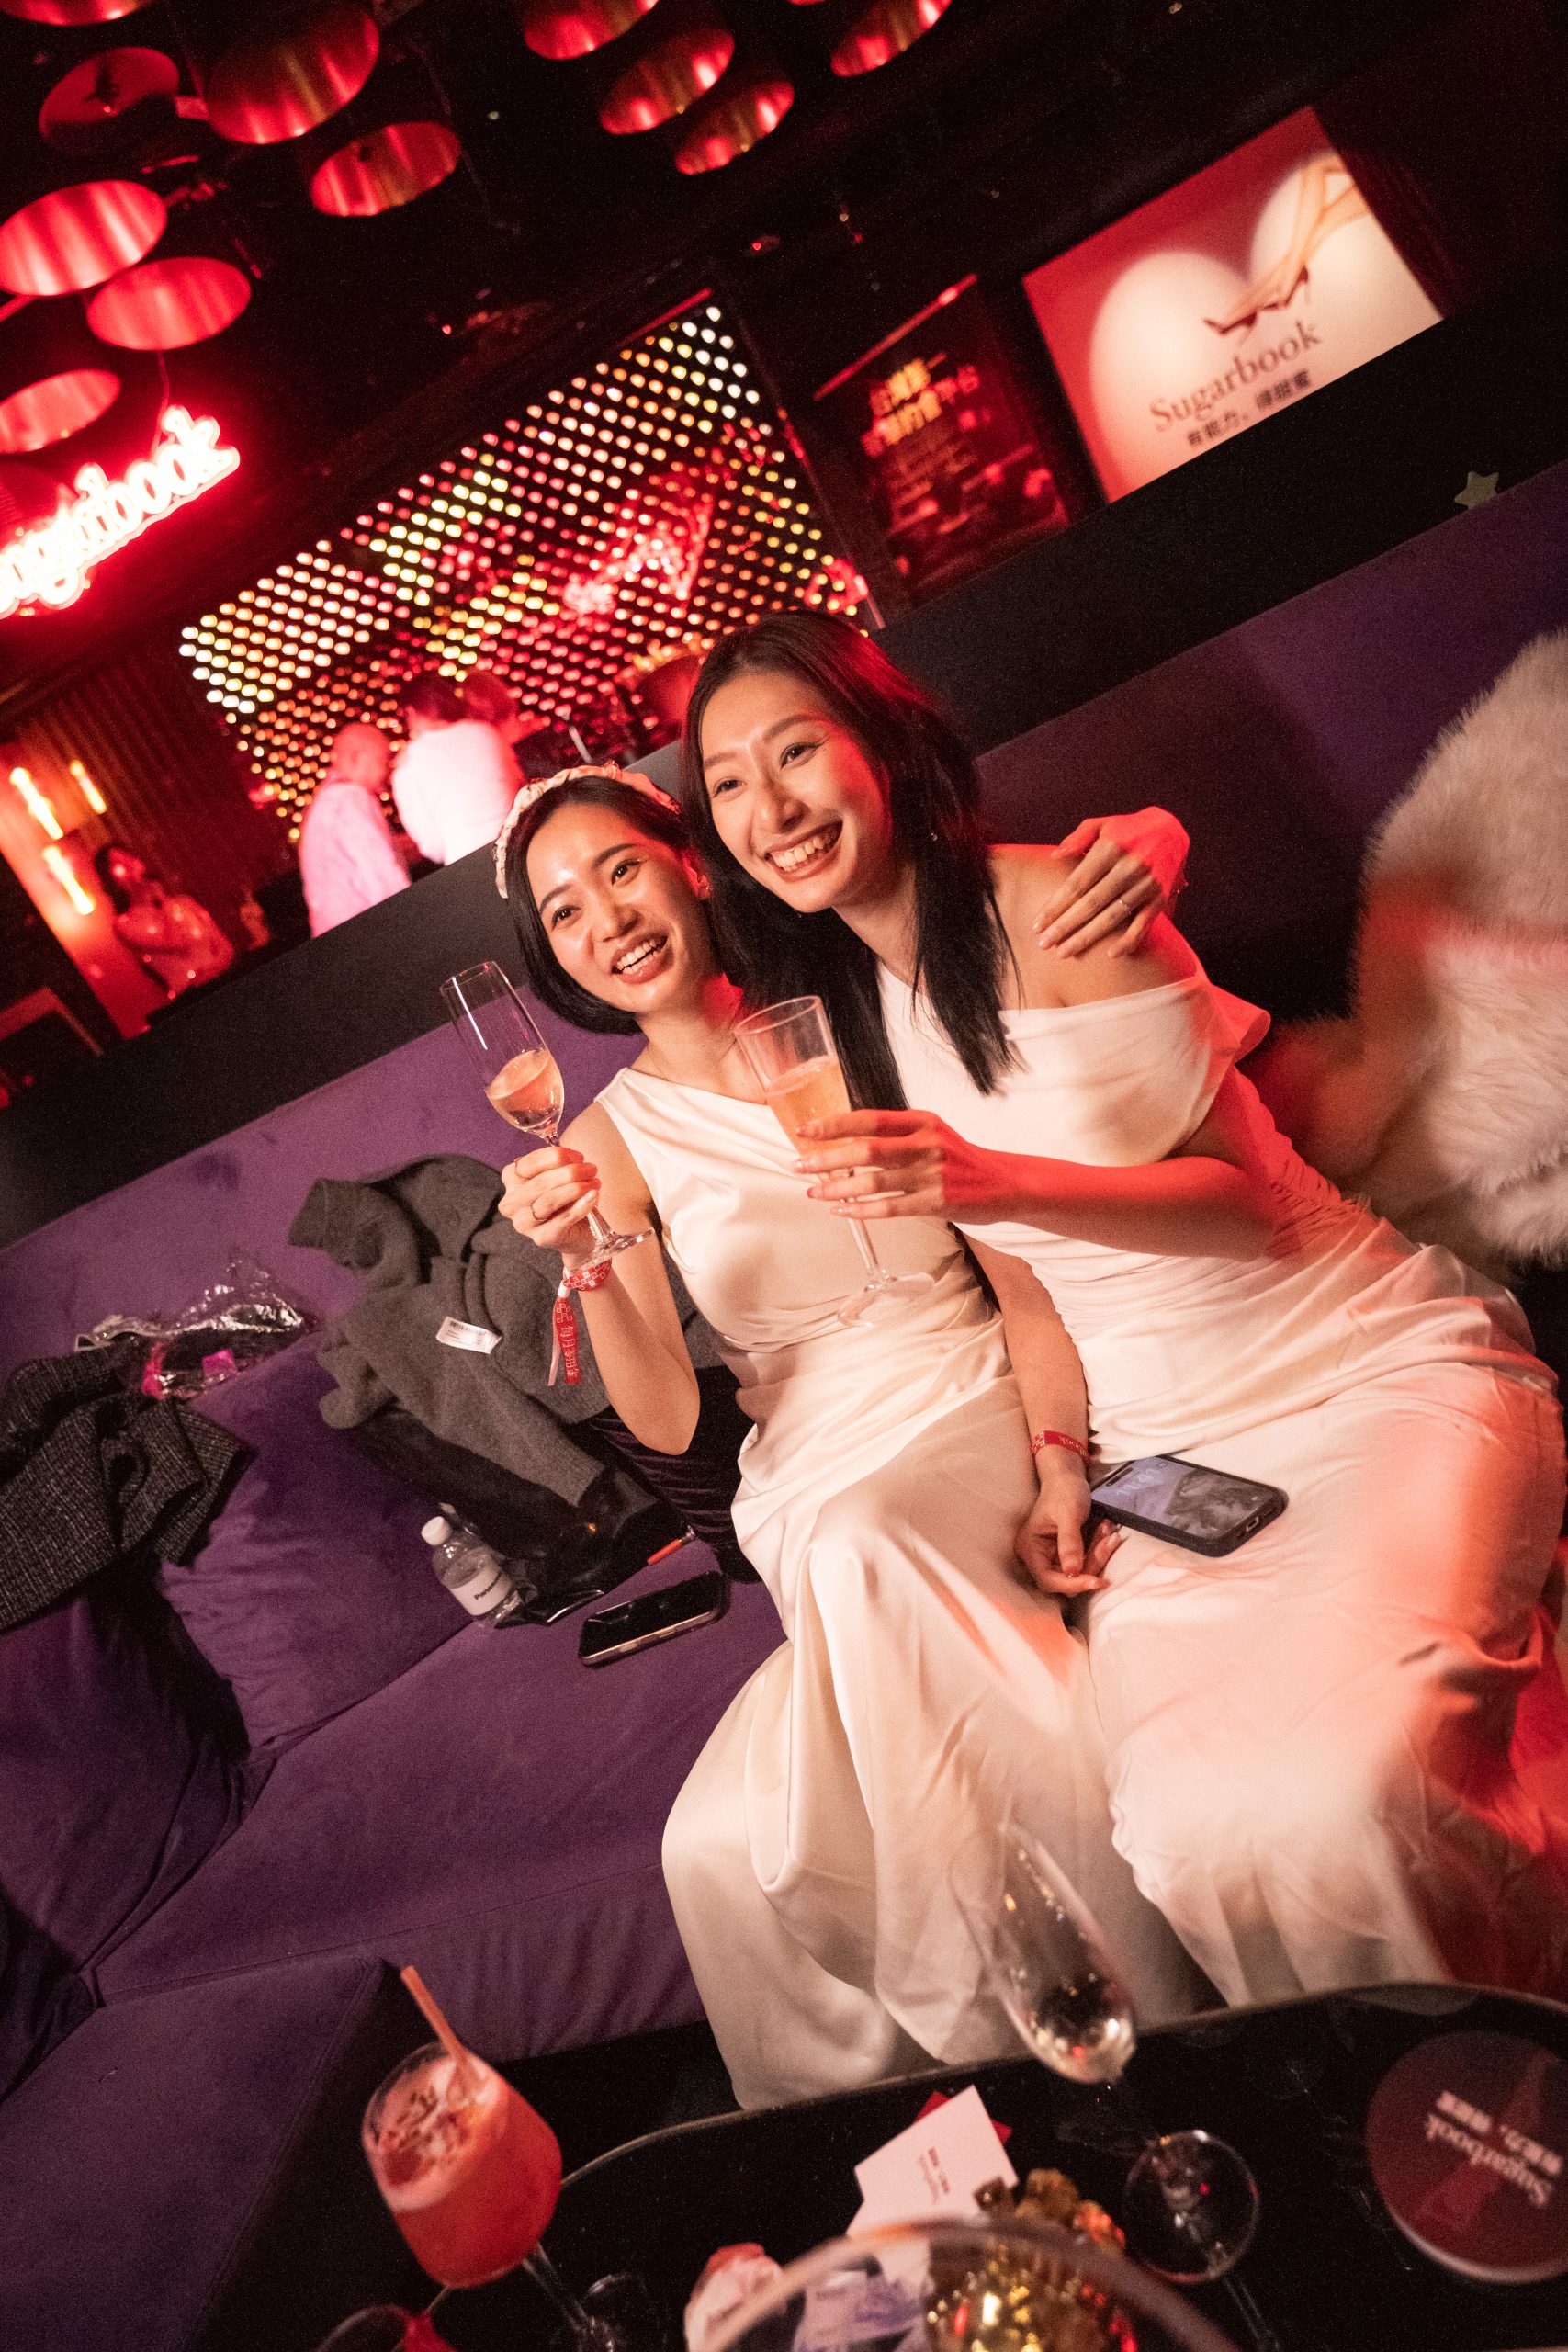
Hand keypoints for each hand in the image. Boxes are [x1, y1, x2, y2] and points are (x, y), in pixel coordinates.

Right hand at [498, 1143, 599, 1264]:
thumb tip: (575, 1161)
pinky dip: (581, 1206)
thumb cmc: (565, 1199)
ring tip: (594, 1183)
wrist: (575, 1232)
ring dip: (575, 1189)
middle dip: (570, 1173)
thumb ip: (561, 1166)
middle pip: (540, 1182)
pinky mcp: (542, 1238)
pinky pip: (563, 1219)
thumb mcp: (560, 1176)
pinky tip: (593, 1197)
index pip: (530, 1163)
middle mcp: (512, 1203)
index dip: (557, 1156)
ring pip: (549, 1201)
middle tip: (591, 1169)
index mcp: (512, 1180)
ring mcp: (524, 1223)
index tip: (579, 1157)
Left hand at [796, 1108, 1021, 1222]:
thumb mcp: (932, 1133)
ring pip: (872, 1183)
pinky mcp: (936, 1202)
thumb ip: (897, 1134)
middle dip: (826, 1159)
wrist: (1004, 1182)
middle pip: (865, 1150)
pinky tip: (842, 1210)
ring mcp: (931, 1175)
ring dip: (837, 1188)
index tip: (805, 1130)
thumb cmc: (960, 1158)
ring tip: (814, 1191)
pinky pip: (890, 1208)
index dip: (833, 1125)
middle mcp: (926, 1144)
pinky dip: (861, 1210)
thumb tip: (847, 1140)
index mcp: (922, 1121)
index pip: (869, 1119)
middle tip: (799, 1165)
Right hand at [1015, 1462, 1123, 1595]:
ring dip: (1098, 1556)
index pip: (1047, 1579)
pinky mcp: (1066, 1555)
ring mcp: (1052, 1556)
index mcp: (1030, 1547)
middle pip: (1065, 1579)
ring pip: (1079, 1572)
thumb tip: (1072, 1573)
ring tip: (1109, 1532)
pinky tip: (1106, 1534)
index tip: (1097, 1580)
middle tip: (1109, 1542)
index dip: (1071, 1584)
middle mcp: (1038, 1556)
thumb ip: (1069, 1543)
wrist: (1068, 1477)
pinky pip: (1085, 1562)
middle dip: (1090, 1564)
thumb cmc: (1064, 1490)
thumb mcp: (1068, 1514)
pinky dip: (1098, 1551)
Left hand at [1033, 808, 1188, 957]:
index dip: (1055, 906)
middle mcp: (1128, 866)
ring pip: (1112, 917)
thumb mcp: (1103, 824)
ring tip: (1064, 952)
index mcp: (1110, 848)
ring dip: (1087, 937)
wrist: (1172, 829)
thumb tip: (1054, 856)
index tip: (1037, 925)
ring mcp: (1146, 884)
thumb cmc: (1128, 830)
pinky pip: (1143, 924)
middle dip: (1064, 926)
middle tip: (1044, 944)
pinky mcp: (1160, 897)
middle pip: (1090, 904)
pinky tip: (1110, 954)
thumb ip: (1078, 837)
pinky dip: (1128, 941)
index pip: (1076, 884)